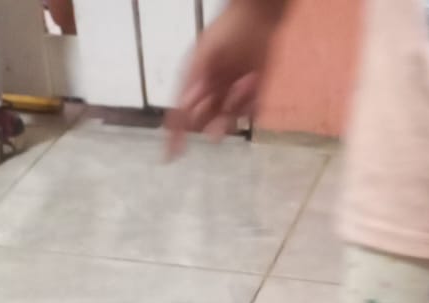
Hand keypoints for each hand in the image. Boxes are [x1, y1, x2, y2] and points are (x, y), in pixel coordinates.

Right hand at [167, 0, 287, 156]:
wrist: (259, 17)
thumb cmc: (227, 31)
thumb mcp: (206, 55)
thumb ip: (196, 80)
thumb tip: (186, 105)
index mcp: (194, 84)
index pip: (180, 115)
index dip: (174, 137)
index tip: (170, 157)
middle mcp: (211, 94)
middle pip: (206, 121)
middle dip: (212, 120)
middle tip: (220, 108)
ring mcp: (233, 96)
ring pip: (229, 119)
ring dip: (233, 110)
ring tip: (242, 83)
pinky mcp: (254, 96)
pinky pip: (250, 112)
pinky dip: (251, 103)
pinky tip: (252, 79)